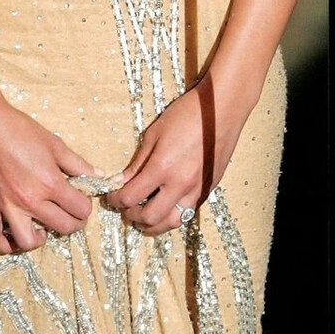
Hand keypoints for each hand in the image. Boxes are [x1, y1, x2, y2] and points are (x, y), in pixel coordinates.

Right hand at [0, 101, 98, 253]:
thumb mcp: (55, 144)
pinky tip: (14, 239)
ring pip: (27, 241)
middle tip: (72, 215)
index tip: (82, 200)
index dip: (86, 206)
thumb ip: (78, 164)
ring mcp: (7, 205)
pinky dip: (4, 245)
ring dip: (40, 240)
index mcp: (50, 183)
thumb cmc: (20, 130)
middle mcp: (30, 199)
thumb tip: (99, 176)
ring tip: (44, 230)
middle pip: (62, 227)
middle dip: (73, 224)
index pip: (80, 209)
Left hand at [106, 84, 239, 235]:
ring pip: (172, 222)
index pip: (130, 197)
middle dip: (132, 216)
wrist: (222, 109)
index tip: (112, 196)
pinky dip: (173, 215)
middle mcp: (180, 183)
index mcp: (163, 167)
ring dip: (154, 224)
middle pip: (150, 217)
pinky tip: (165, 207)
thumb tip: (122, 181)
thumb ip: (138, 163)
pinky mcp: (208, 189)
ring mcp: (197, 189)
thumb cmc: (188, 114)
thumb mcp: (155, 134)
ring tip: (145, 217)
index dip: (115, 199)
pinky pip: (187, 212)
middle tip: (126, 208)